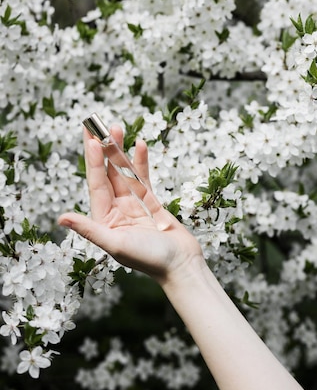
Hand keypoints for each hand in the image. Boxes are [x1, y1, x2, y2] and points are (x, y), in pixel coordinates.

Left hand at [58, 127, 202, 283]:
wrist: (181, 265)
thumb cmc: (149, 259)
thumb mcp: (115, 244)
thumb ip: (89, 228)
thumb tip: (61, 218)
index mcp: (104, 219)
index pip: (96, 184)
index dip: (94, 161)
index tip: (91, 139)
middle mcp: (116, 209)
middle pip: (107, 173)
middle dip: (102, 149)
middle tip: (97, 124)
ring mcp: (134, 203)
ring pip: (124, 171)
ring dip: (120, 150)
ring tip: (116, 128)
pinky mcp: (150, 201)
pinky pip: (143, 177)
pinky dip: (141, 162)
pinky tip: (140, 145)